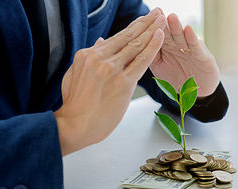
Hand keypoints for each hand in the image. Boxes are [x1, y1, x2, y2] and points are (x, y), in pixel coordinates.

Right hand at [54, 9, 165, 155]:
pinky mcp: (123, 82)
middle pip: (127, 37)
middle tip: (156, 13)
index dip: (132, 27)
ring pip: (136, 45)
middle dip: (145, 23)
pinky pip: (141, 60)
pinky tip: (160, 36)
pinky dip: (152, 47)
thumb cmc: (75, 106)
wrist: (75, 125)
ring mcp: (111, 69)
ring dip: (151, 30)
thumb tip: (101, 41)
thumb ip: (90, 58)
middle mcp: (99, 58)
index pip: (116, 38)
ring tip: (162, 19)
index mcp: (88, 55)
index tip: (142, 20)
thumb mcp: (75, 75)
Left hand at [150, 12, 219, 97]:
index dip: (150, 29)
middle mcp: (176, 46)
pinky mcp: (201, 55)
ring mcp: (189, 50)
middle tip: (157, 12)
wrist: (196, 91)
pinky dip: (191, 38)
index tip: (143, 19)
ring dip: (176, 27)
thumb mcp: (159, 68)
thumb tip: (132, 47)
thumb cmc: (177, 78)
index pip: (156, 36)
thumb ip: (149, 56)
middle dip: (162, 23)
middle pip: (168, 33)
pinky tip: (188, 29)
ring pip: (181, 37)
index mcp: (164, 48)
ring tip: (171, 17)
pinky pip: (195, 46)